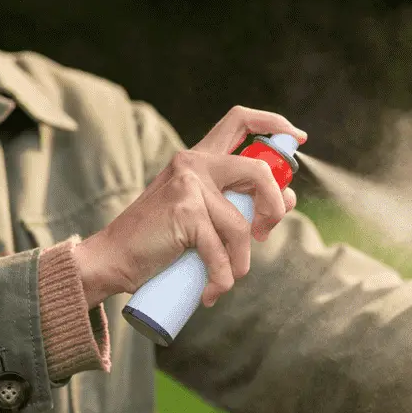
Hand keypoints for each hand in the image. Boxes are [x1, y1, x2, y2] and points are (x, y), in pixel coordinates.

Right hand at [72, 106, 305, 308]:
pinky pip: (222, 250)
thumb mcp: (202, 213)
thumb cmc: (160, 241)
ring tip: (227, 277)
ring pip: (242, 225)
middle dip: (275, 205)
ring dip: (241, 261)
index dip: (275, 125)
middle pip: (259, 170)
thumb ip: (236, 202)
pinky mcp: (186, 211)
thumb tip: (287, 199)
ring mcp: (189, 185)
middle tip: (265, 232)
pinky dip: (222, 277)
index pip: (241, 121)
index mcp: (200, 159)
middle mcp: (194, 163)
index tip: (298, 138)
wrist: (114, 259)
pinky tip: (211, 291)